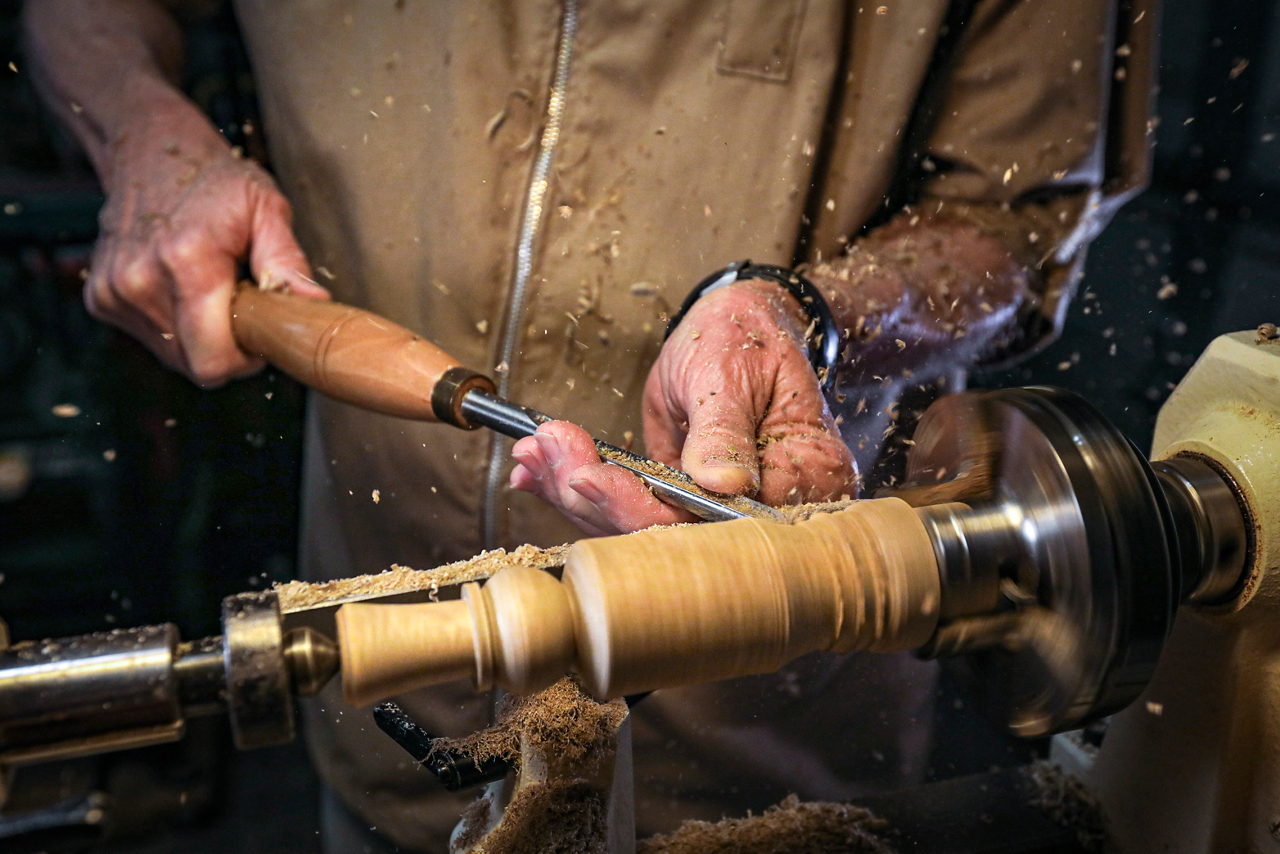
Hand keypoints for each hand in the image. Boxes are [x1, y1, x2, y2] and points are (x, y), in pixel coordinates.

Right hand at [85, 94, 326, 385]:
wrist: (148, 149)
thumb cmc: (214, 178)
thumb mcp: (265, 208)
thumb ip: (288, 261)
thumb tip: (313, 303)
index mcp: (187, 262)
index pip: (213, 361)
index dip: (245, 360)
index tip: (259, 334)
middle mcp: (141, 281)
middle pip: (195, 365)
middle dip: (225, 348)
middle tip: (239, 307)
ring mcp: (115, 291)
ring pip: (173, 355)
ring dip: (199, 335)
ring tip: (211, 290)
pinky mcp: (101, 297)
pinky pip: (150, 339)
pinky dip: (173, 325)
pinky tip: (182, 288)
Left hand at [510, 280, 857, 534]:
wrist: (739, 320)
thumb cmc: (748, 334)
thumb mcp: (733, 369)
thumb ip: (724, 429)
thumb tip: (722, 482)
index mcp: (804, 478)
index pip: (717, 523)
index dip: (642, 509)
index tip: (585, 477)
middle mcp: (765, 507)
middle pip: (671, 532)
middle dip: (593, 497)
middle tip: (542, 453)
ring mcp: (720, 507)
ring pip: (640, 523)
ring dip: (574, 491)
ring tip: (534, 454)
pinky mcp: (682, 500)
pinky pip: (631, 504)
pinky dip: (580, 486)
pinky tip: (540, 471)